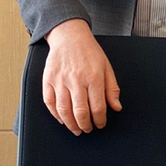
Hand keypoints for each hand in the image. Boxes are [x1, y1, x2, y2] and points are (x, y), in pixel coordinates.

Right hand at [43, 19, 121, 135]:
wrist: (69, 36)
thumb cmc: (89, 51)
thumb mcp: (106, 67)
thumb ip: (112, 88)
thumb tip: (116, 107)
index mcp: (93, 77)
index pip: (98, 107)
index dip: (100, 120)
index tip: (100, 124)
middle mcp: (76, 79)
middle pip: (80, 112)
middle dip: (85, 125)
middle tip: (87, 129)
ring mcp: (60, 80)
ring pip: (64, 110)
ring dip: (70, 124)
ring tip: (76, 128)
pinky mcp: (48, 79)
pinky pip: (49, 102)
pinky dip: (55, 114)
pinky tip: (62, 118)